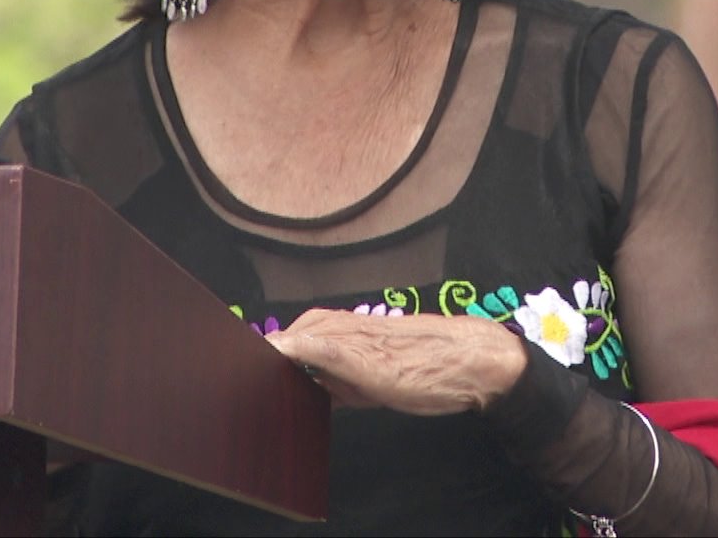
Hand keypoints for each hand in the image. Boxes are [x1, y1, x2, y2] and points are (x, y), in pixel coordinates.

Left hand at [268, 308, 528, 415]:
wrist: (469, 358)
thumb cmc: (430, 367)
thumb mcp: (377, 376)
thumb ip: (342, 380)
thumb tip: (314, 391)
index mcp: (350, 329)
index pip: (299, 334)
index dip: (275, 351)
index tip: (253, 369)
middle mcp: (346, 327)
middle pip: (293, 334)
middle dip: (268, 355)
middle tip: (248, 377)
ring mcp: (352, 338)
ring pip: (298, 337)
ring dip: (272, 353)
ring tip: (249, 374)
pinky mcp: (360, 355)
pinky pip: (318, 348)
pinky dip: (292, 349)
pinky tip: (273, 356)